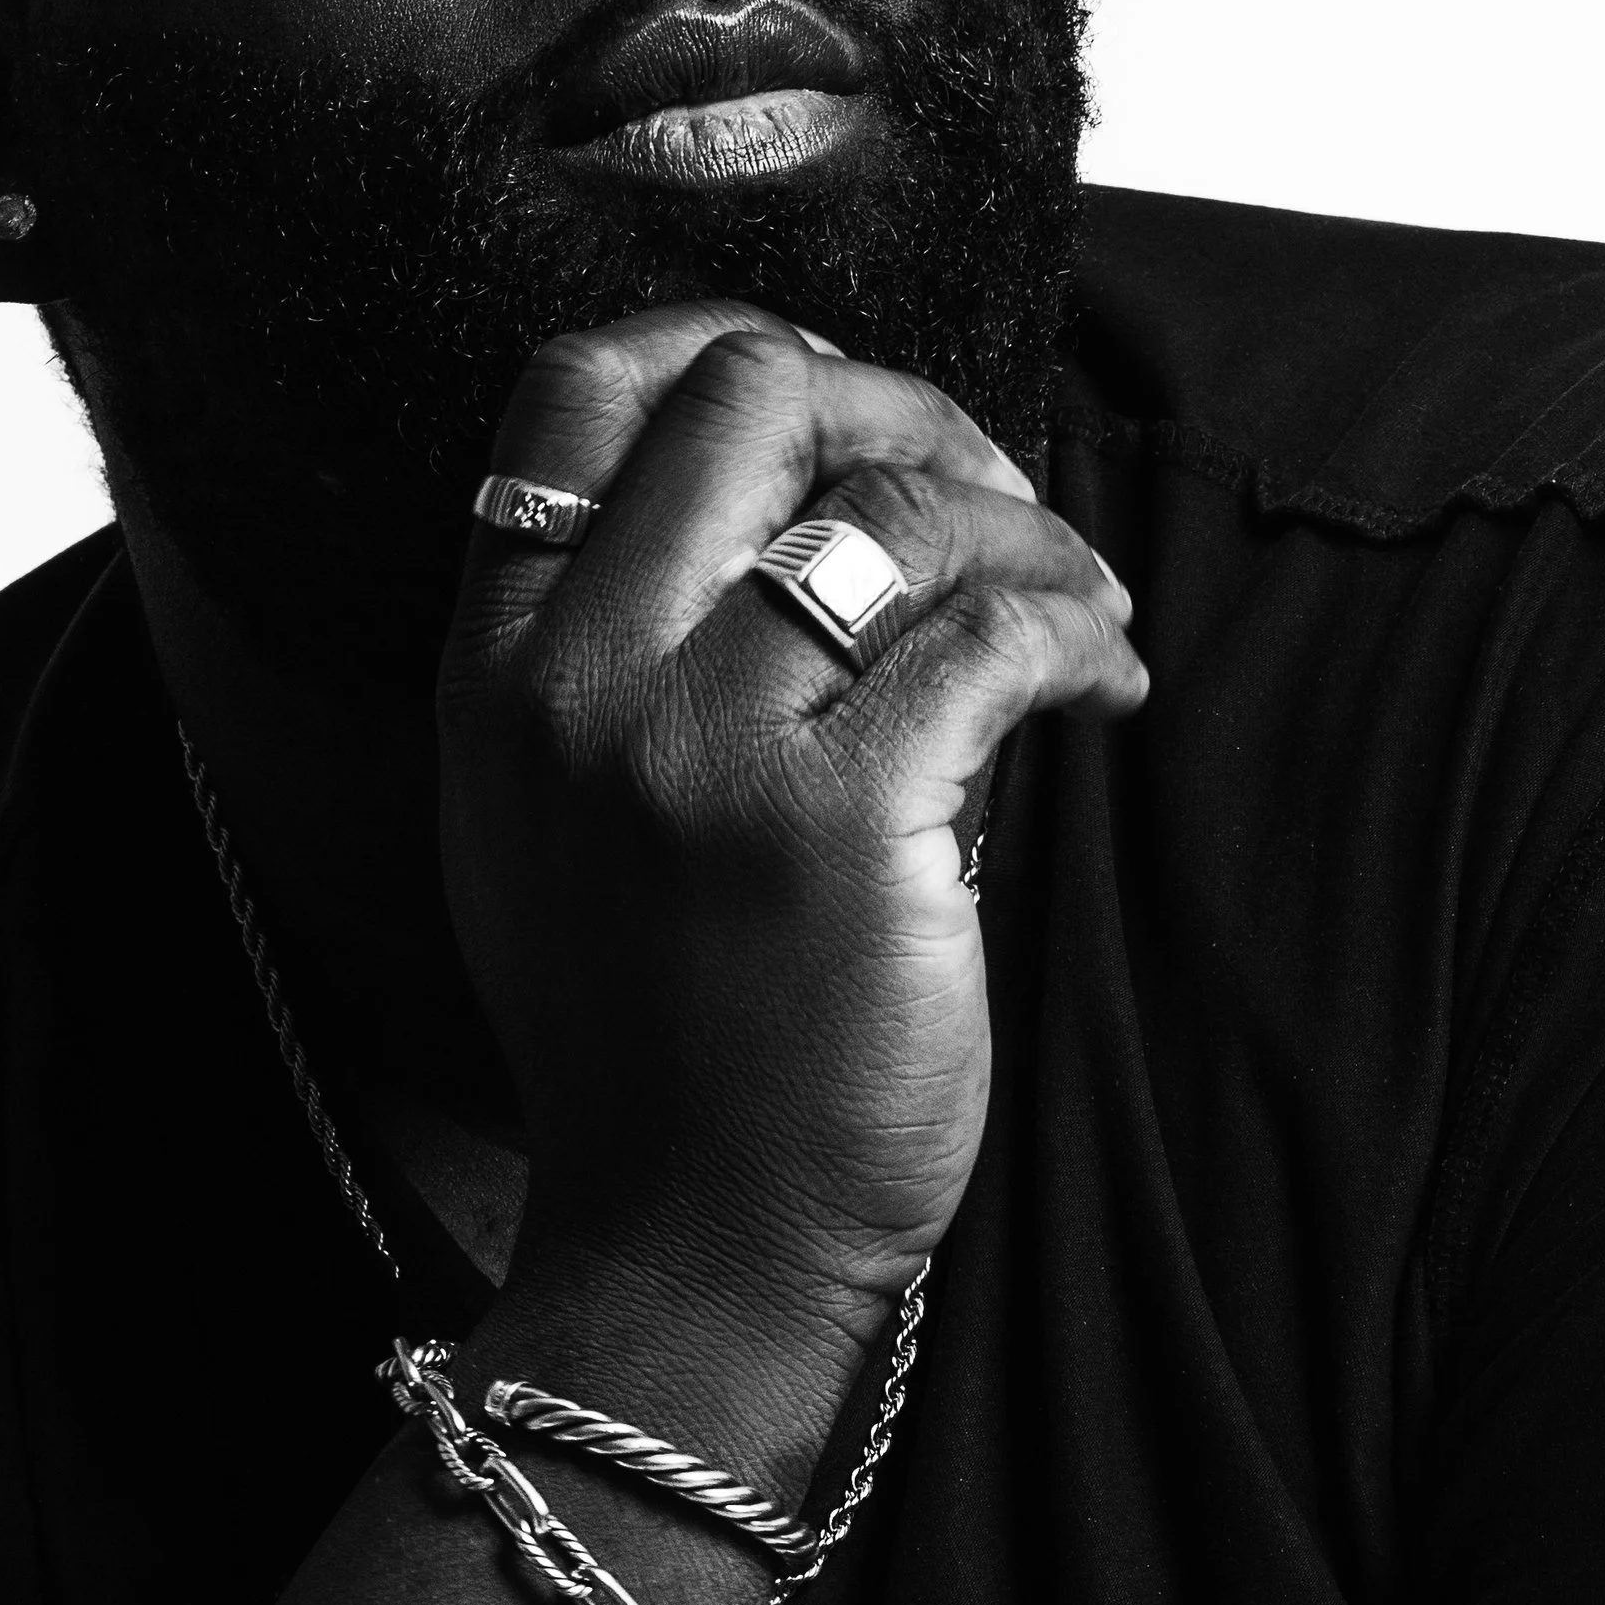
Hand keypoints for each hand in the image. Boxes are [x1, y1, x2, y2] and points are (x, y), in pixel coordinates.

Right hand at [436, 304, 1145, 1416]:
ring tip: (1080, 611)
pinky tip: (1107, 686)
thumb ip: (625, 645)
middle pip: (748, 394)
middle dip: (904, 409)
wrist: (689, 1254)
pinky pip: (990, 633)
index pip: (577, 392)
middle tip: (988, 500)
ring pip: (894, 506)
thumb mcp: (564, 821)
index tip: (849, 417)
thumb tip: (828, 487)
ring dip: (1028, 533)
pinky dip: (1080, 631)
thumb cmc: (661, 1036)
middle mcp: (574, 683)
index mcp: (498, 669)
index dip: (737, 349)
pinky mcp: (834, 823)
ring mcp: (694, 749)